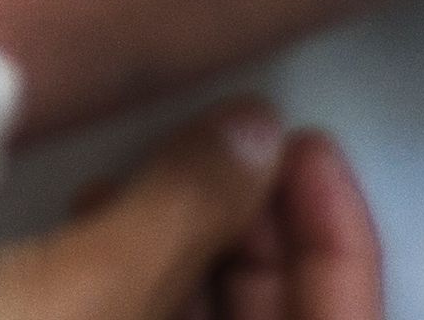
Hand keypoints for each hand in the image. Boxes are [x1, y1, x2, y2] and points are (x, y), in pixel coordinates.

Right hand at [0, 110, 380, 319]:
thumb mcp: (85, 289)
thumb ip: (186, 207)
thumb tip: (260, 133)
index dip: (338, 237)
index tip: (304, 146)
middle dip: (260, 235)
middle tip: (222, 143)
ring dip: (196, 250)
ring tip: (143, 173)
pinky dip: (140, 283)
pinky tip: (92, 222)